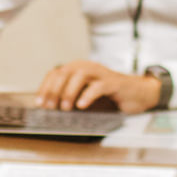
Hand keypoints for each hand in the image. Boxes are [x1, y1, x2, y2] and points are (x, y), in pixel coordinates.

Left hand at [37, 60, 161, 111]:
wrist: (136, 93)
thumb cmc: (109, 95)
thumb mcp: (86, 95)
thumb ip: (71, 97)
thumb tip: (50, 109)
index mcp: (78, 69)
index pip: (55, 73)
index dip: (45, 87)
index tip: (40, 104)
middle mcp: (87, 67)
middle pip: (64, 72)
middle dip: (54, 91)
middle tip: (50, 107)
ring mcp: (101, 73)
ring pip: (79, 75)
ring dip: (69, 92)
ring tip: (65, 107)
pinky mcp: (113, 82)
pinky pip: (98, 86)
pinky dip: (88, 95)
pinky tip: (82, 105)